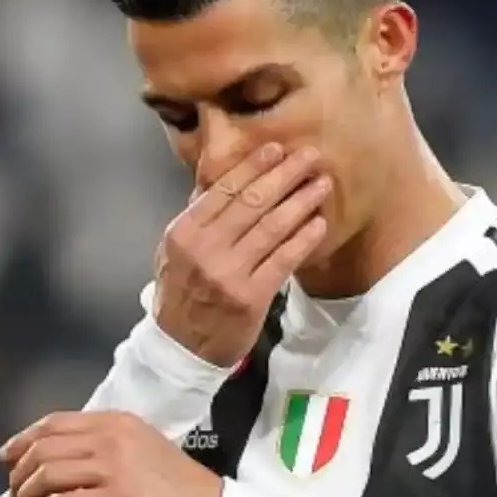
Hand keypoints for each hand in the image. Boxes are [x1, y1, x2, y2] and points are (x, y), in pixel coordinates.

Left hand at [0, 410, 223, 496]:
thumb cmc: (175, 485)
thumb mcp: (139, 447)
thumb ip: (104, 445)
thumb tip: (58, 459)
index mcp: (116, 421)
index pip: (54, 423)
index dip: (23, 440)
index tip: (7, 460)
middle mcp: (112, 438)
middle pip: (44, 448)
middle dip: (20, 474)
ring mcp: (115, 467)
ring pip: (48, 475)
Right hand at [155, 143, 331, 365]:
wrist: (181, 347)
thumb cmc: (181, 293)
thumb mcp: (174, 250)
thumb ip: (198, 215)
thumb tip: (222, 176)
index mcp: (183, 231)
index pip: (223, 189)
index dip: (253, 166)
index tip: (277, 149)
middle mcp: (204, 248)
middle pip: (252, 202)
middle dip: (285, 175)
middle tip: (311, 156)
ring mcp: (228, 273)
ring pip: (271, 228)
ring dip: (301, 201)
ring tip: (322, 184)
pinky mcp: (251, 297)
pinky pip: (283, 260)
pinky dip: (303, 239)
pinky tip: (318, 223)